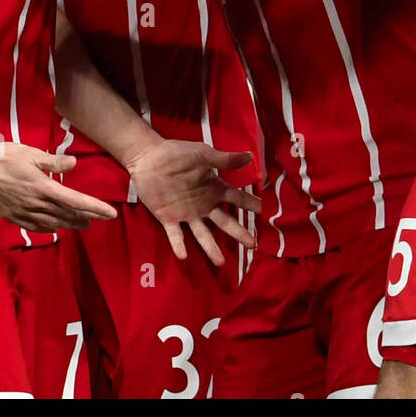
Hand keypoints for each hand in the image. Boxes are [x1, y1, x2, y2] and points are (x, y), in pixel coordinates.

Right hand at [0, 138, 116, 232]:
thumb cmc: (4, 156)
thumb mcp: (31, 153)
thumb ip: (54, 162)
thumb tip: (74, 164)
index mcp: (43, 188)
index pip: (76, 202)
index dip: (96, 208)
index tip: (111, 213)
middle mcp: (36, 204)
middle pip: (67, 215)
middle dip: (86, 217)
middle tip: (101, 219)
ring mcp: (23, 213)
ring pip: (53, 223)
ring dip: (70, 224)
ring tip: (82, 224)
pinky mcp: (12, 216)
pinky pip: (35, 227)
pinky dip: (48, 228)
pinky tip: (54, 228)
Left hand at [127, 140, 261, 264]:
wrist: (149, 157)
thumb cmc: (177, 153)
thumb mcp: (203, 154)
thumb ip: (224, 159)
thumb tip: (250, 156)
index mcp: (213, 189)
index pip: (237, 199)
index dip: (251, 205)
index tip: (266, 214)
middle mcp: (203, 205)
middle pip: (224, 222)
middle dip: (239, 233)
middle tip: (252, 245)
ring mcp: (186, 214)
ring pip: (202, 234)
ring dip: (210, 248)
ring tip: (220, 262)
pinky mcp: (167, 218)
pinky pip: (174, 234)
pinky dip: (178, 244)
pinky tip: (184, 255)